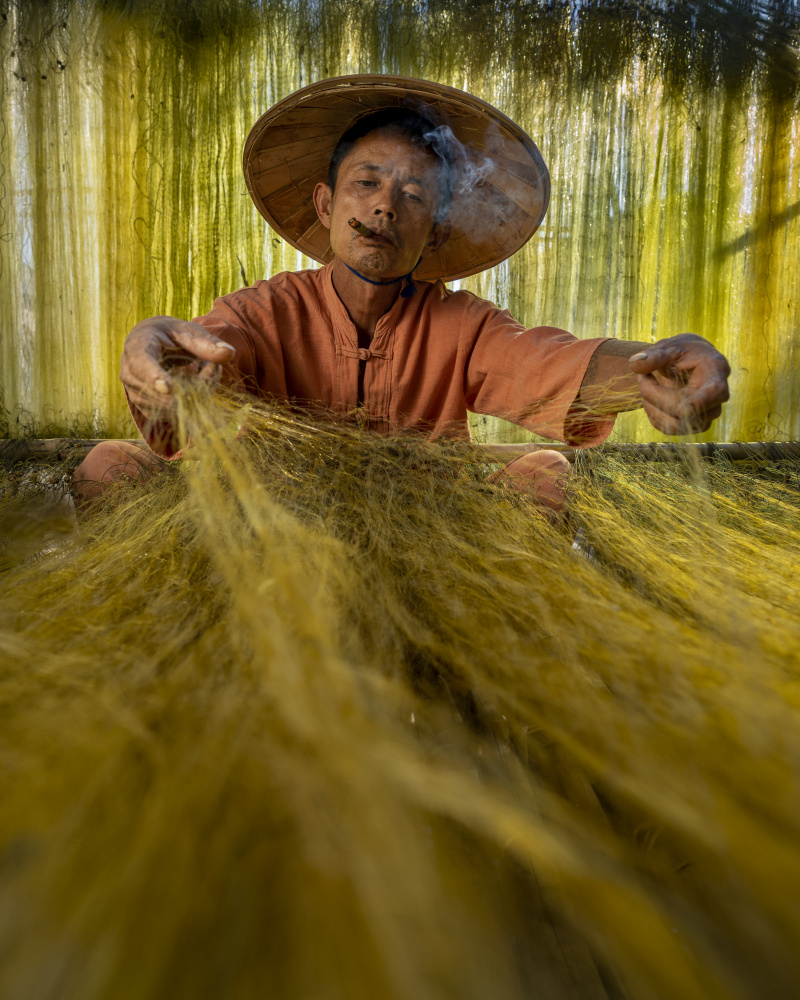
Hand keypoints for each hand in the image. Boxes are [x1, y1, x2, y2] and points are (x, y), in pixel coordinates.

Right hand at [120, 316, 235, 416]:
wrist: (153, 344)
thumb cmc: (171, 335)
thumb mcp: (188, 331)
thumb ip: (207, 343)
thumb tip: (229, 353)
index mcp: (138, 345)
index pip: (142, 363)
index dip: (154, 377)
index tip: (169, 388)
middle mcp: (130, 371)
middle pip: (157, 391)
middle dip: (192, 385)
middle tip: (213, 368)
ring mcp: (135, 392)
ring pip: (168, 406)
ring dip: (195, 394)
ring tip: (207, 371)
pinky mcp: (146, 407)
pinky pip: (171, 413)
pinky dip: (190, 403)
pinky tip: (197, 385)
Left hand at [628, 333, 729, 434]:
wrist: (690, 362)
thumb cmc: (683, 352)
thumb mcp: (670, 347)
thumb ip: (654, 355)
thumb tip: (633, 364)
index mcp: (716, 375)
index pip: (712, 395)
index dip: (691, 401)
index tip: (660, 387)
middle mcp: (716, 400)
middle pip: (683, 413)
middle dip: (654, 395)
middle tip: (642, 375)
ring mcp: (705, 416)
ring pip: (673, 425)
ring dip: (650, 406)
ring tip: (645, 384)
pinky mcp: (691, 425)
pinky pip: (666, 427)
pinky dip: (652, 412)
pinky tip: (650, 395)